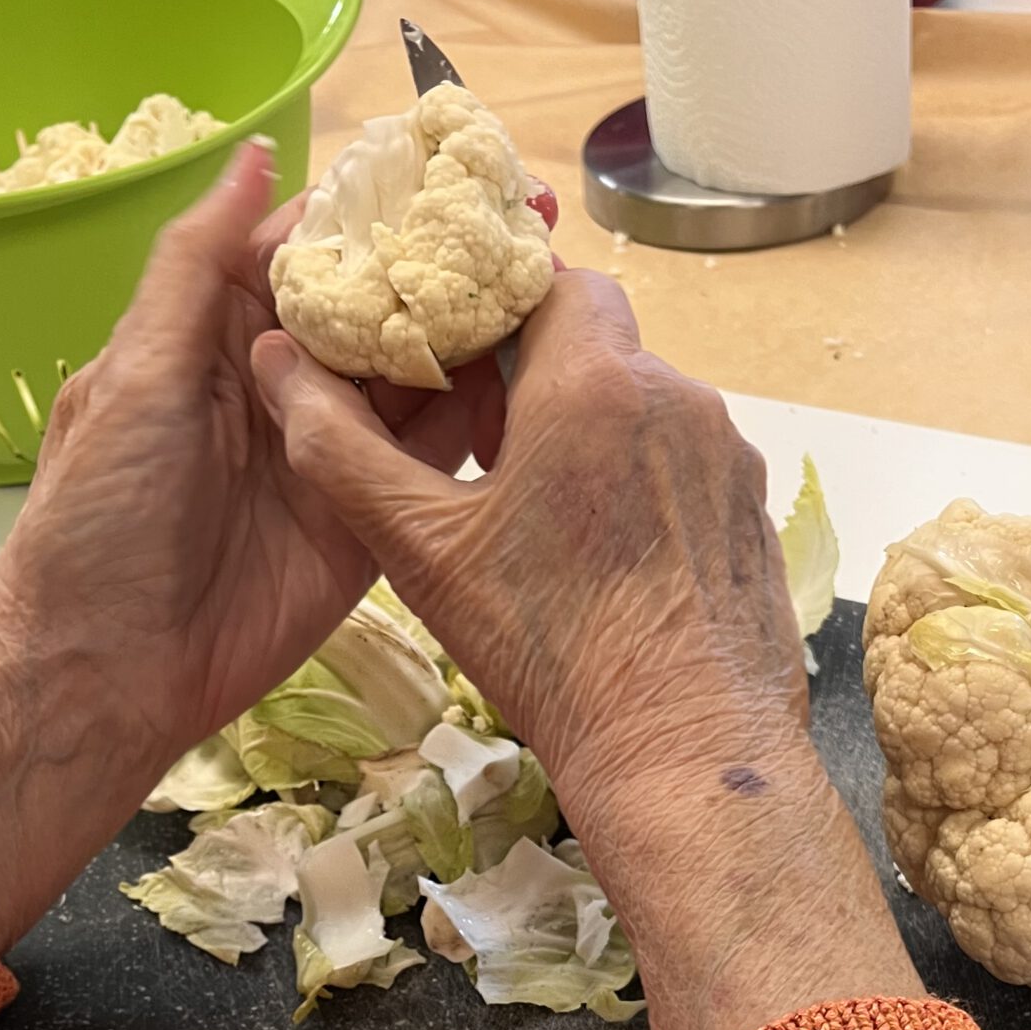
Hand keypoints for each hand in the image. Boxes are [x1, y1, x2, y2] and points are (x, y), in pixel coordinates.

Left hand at [0, 143, 500, 951]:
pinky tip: (534, 380)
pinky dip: (479, 422)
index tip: (450, 167)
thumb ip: (199, 266)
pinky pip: (431, 461)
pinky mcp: (371, 521)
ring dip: (476, 334)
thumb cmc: (100, 515)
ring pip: (416, 377)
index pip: (308, 248)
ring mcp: (333, 453)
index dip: (374, 208)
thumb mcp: (136, 373)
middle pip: (377, 307)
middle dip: (446, 265)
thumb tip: (256, 154)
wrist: (110, 671)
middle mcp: (285, 382)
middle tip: (531, 221)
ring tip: (551, 284)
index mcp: (218, 332)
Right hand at [253, 274, 925, 1029]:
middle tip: (482, 439)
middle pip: (598, 341)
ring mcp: (728, 455)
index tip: (451, 349)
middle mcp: (675, 396)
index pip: (546, 278)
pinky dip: (641, 486)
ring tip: (540, 512)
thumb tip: (276, 364)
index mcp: (592, 380)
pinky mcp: (753, 514)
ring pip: (643, 407)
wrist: (682, 752)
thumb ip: (341, 448)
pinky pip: (686, 467)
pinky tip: (606, 559)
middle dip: (537, 372)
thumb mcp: (422, 551)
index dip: (492, 302)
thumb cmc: (548, 650)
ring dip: (590, 432)